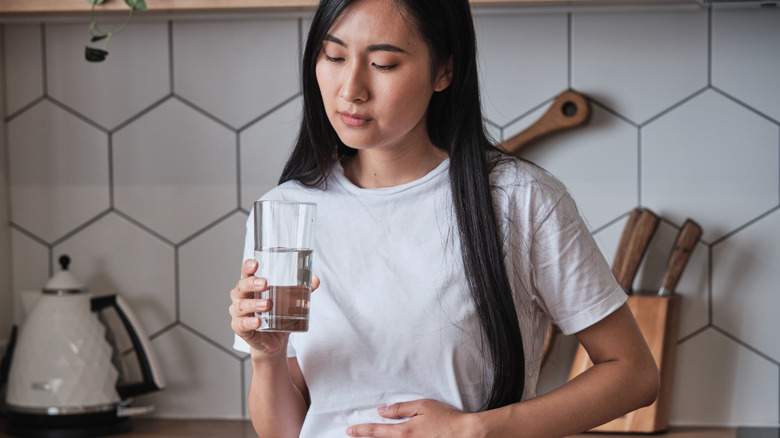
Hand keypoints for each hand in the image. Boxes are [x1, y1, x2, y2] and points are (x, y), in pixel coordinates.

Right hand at [228, 259, 319, 357]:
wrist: (274, 342)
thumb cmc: (277, 317)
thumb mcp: (289, 302)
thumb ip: (301, 291)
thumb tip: (315, 280)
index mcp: (251, 287)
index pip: (246, 273)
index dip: (248, 267)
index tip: (255, 264)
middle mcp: (242, 298)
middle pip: (241, 287)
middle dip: (251, 283)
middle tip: (265, 284)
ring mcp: (239, 314)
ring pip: (241, 306)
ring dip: (253, 304)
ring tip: (267, 304)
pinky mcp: (240, 329)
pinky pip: (241, 324)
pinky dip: (249, 322)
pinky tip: (258, 322)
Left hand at [346, 399, 482, 437]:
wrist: (465, 434)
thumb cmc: (446, 418)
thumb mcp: (423, 406)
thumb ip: (401, 408)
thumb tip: (382, 411)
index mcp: (404, 431)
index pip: (376, 431)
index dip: (361, 431)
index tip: (349, 430)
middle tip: (352, 435)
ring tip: (370, 437)